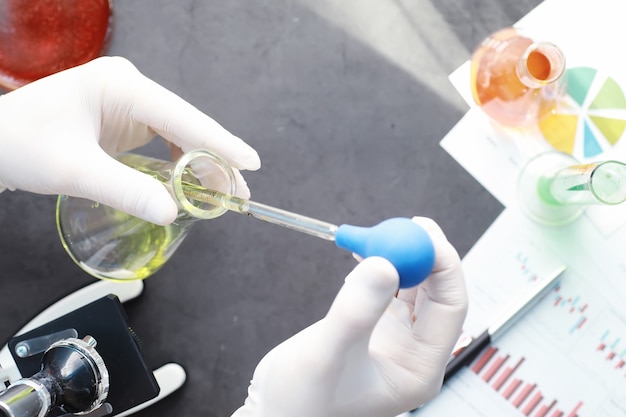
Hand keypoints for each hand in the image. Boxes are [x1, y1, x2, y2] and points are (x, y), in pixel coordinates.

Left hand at [0, 56, 259, 224]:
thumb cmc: (21, 145)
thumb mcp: (74, 170)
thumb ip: (126, 191)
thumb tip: (173, 213)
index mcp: (120, 86)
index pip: (182, 115)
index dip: (218, 142)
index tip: (250, 162)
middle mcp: (130, 90)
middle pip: (187, 126)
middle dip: (214, 160)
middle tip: (240, 193)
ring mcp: (129, 105)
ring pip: (180, 135)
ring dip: (201, 165)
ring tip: (224, 195)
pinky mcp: (125, 122)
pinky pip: (164, 143)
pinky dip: (181, 165)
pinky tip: (194, 185)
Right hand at [231, 217, 467, 416]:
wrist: (275, 408)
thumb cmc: (301, 400)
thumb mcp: (327, 354)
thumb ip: (356, 312)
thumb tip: (384, 262)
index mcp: (419, 367)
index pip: (450, 307)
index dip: (442, 265)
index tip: (422, 233)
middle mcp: (414, 351)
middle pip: (436, 291)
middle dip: (424, 253)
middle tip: (407, 222)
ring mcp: (396, 337)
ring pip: (413, 284)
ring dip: (399, 255)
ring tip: (378, 232)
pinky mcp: (376, 325)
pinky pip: (389, 286)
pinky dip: (379, 263)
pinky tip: (365, 249)